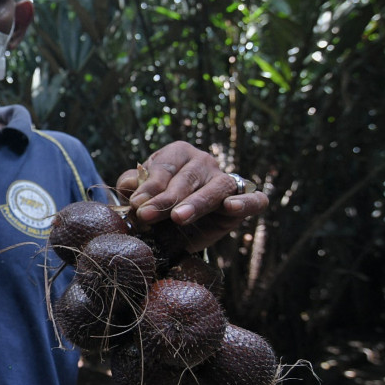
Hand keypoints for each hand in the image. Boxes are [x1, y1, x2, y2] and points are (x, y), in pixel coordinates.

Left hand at [115, 141, 267, 251]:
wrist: (179, 232)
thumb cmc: (158, 206)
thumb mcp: (141, 196)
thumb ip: (132, 187)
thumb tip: (130, 184)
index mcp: (178, 153)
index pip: (164, 167)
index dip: (149, 187)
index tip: (137, 204)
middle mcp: (204, 162)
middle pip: (187, 178)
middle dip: (166, 199)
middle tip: (147, 215)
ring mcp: (225, 179)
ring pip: (216, 188)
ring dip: (197, 202)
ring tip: (178, 217)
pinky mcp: (243, 200)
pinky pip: (254, 198)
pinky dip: (245, 202)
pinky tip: (230, 207)